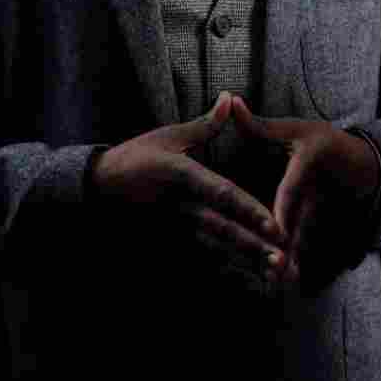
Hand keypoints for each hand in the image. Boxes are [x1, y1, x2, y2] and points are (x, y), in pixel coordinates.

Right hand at [90, 92, 287, 288]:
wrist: (97, 188)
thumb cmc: (136, 157)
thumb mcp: (169, 136)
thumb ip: (206, 124)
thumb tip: (230, 98)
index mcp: (182, 175)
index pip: (220, 193)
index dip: (247, 209)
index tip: (273, 223)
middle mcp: (179, 206)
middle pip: (222, 229)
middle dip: (253, 245)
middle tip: (283, 258)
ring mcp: (171, 229)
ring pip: (214, 250)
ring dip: (244, 263)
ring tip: (273, 275)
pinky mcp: (166, 243)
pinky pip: (199, 262)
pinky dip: (224, 273)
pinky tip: (246, 283)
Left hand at [230, 96, 379, 293]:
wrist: (358, 160)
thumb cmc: (319, 140)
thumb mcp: (292, 129)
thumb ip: (258, 123)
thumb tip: (230, 100)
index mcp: (311, 160)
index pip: (293, 186)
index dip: (284, 208)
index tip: (275, 227)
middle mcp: (318, 187)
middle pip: (301, 221)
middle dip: (288, 246)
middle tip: (276, 268)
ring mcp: (321, 209)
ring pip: (303, 239)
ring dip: (290, 262)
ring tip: (277, 284)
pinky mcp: (316, 225)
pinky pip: (301, 246)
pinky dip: (290, 265)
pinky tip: (278, 285)